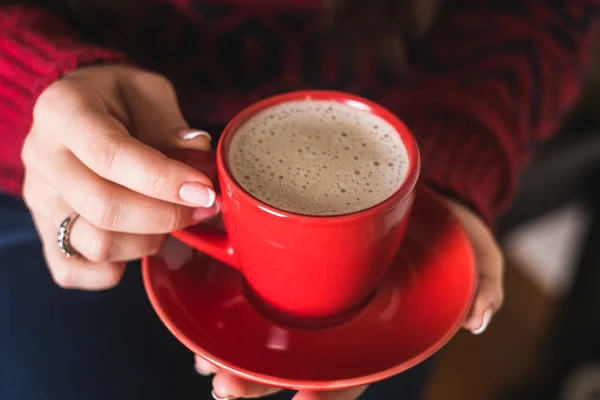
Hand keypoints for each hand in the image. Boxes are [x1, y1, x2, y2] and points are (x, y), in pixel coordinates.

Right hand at [22, 65, 217, 289]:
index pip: (110, 155)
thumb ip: (170, 124)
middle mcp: (42, 157)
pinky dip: (113, 270)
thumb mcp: (148, 91)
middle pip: (103, 207)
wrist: (80, 111)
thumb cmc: (119, 100)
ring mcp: (40, 199)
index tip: (203, 190)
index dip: (163, 179)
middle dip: (167, 215)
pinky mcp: (45, 230)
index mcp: (63, 112)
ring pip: (95, 243)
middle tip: (203, 207)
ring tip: (173, 219)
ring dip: (149, 241)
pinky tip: (140, 243)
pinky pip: (73, 270)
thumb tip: (196, 160)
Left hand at [192, 196, 503, 398]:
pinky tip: (207, 322)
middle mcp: (339, 320)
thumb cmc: (442, 233)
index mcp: (374, 328)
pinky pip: (259, 298)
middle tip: (227, 386)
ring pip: (271, 342)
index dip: (324, 394)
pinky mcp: (295, 268)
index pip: (349, 374)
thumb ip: (481, 279)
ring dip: (237, 359)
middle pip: (298, 366)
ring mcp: (316, 298)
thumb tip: (479, 316)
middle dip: (260, 384)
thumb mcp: (470, 248)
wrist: (418, 197)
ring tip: (208, 365)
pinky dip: (231, 317)